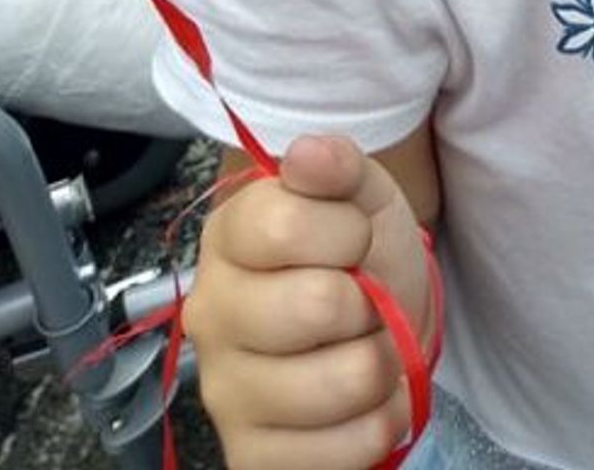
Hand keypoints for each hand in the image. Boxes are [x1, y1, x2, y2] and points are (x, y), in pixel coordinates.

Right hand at [186, 135, 432, 469]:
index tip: (354, 238)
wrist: (378, 322)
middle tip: (363, 300)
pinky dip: (378, 423)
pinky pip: (343, 450)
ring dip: (382, 364)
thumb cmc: (361, 252)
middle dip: (370, 300)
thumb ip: (338, 166)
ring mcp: (225, 394)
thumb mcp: (361, 193)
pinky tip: (363, 402)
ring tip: (365, 348)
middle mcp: (211, 316)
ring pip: (343, 382)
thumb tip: (306, 153)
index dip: (345, 230)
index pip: (284, 226)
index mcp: (228, 238)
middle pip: (316, 307)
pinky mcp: (251, 457)